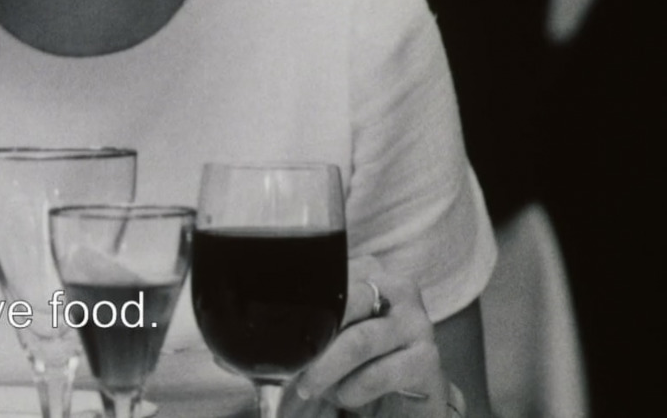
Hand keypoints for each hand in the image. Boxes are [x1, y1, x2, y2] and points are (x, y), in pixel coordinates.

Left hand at [279, 258, 449, 416]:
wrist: (404, 394)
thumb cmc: (356, 355)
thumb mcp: (329, 333)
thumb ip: (299, 324)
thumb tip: (239, 344)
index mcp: (368, 270)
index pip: (330, 274)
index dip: (301, 301)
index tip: (276, 324)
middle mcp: (397, 287)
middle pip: (346, 302)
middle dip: (312, 338)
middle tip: (291, 364)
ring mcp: (417, 321)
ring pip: (359, 341)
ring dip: (327, 370)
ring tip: (309, 386)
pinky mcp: (427, 358)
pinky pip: (380, 373)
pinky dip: (353, 389)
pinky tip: (343, 396)